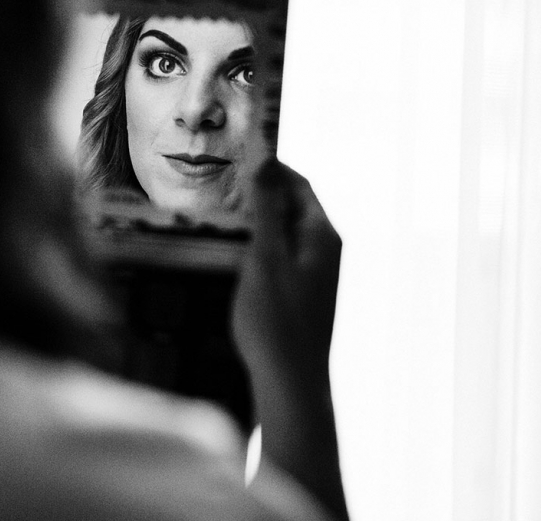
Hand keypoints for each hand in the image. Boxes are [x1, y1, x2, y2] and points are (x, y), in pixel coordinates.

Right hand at [231, 159, 347, 518]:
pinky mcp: (301, 293)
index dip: (269, 166)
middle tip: (217, 184)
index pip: (298, 183)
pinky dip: (256, 245)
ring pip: (283, 231)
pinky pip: (279, 254)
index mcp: (321, 234)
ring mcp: (315, 273)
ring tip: (216, 215)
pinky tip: (230, 254)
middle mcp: (324, 249)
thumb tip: (268, 159)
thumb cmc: (277, 322)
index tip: (234, 156)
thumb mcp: (266, 258)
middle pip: (291, 205)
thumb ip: (266, 209)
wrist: (292, 385)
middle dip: (258, 191)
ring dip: (254, 220)